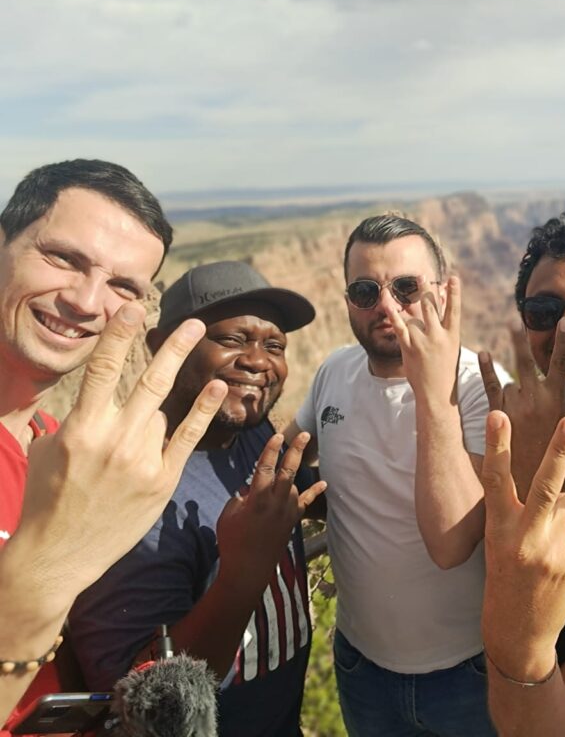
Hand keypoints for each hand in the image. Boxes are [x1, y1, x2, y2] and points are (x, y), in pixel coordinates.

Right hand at [14, 303, 227, 596]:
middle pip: (149, 381)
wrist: (58, 554)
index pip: (101, 370)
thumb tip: (90, 394)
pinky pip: (188, 437)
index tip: (132, 309)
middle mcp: (114, 440)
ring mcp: (142, 460)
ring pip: (163, 411)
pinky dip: (203, 410)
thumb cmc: (48, 500)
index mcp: (80, 428)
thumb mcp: (48, 450)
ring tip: (173, 373)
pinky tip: (217, 388)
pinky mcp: (162, 480)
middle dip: (172, 347)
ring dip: (166, 394)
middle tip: (192, 322)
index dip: (119, 336)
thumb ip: (72, 419)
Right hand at [217, 432, 325, 592]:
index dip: (271, 450)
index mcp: (257, 498)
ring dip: (288, 478)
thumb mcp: (228, 514)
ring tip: (278, 481)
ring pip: (293, 486)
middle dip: (296, 450)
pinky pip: (305, 502)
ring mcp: (287, 511)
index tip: (277, 436)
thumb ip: (241, 497)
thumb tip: (250, 488)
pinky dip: (314, 491)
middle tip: (305, 434)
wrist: (249, 568)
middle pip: (289, 470)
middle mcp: (276, 501)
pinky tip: (325, 482)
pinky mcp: (293, 520)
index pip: (265, 468)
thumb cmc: (232, 540)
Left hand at [385, 275, 460, 407]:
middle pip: (430, 307)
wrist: (437, 393)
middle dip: (425, 289)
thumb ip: (445, 328)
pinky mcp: (409, 347)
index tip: (453, 278)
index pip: (454, 309)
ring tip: (396, 287)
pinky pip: (399, 327)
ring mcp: (423, 341)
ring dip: (406, 301)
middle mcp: (438, 336)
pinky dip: (392, 313)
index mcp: (453, 335)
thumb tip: (440, 308)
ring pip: (413, 314)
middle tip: (421, 275)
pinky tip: (387, 302)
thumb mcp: (452, 347)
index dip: (454, 293)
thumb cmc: (446, 369)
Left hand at [479, 318, 564, 498]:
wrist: (535, 483)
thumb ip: (554, 403)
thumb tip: (545, 383)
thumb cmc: (553, 456)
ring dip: (513, 393)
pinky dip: (486, 370)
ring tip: (521, 420)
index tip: (564, 319)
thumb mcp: (564, 426)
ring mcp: (514, 405)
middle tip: (519, 320)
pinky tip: (482, 353)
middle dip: (522, 341)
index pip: (560, 362)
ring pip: (510, 383)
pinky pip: (490, 386)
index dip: (562, 339)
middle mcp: (535, 398)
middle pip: (526, 361)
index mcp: (557, 399)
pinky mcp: (498, 414)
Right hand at [480, 411, 564, 680]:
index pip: (496, 479)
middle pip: (544, 485)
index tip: (496, 414)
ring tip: (553, 535)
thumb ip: (517, 508)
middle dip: (560, 452)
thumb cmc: (506, 576)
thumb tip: (557, 474)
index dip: (496, 446)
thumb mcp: (498, 541)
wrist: (516, 630)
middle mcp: (523, 537)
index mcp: (498, 528)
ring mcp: (550, 550)